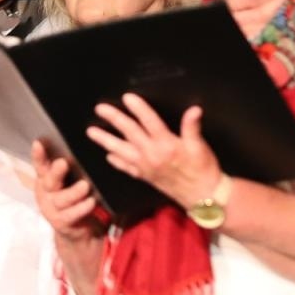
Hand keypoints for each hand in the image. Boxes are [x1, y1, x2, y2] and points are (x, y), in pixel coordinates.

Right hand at [30, 140, 102, 244]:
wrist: (75, 231)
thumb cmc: (74, 199)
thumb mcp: (69, 182)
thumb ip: (70, 168)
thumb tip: (83, 147)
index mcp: (45, 178)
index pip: (40, 164)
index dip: (38, 155)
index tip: (38, 143)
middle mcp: (45, 192)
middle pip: (49, 181)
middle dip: (56, 171)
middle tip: (64, 163)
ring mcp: (51, 208)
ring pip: (61, 199)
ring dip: (74, 192)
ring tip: (85, 186)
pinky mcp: (60, 222)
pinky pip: (71, 214)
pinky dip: (81, 208)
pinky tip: (91, 202)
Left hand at [87, 94, 219, 208]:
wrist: (202, 197)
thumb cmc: (203, 170)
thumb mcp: (200, 147)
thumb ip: (193, 127)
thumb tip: (194, 110)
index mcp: (167, 144)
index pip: (150, 122)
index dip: (139, 108)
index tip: (127, 97)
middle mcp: (152, 154)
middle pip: (129, 132)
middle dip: (114, 119)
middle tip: (100, 109)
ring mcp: (145, 166)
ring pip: (121, 150)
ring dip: (105, 140)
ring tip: (91, 132)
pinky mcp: (144, 176)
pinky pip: (126, 168)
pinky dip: (116, 161)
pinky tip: (108, 155)